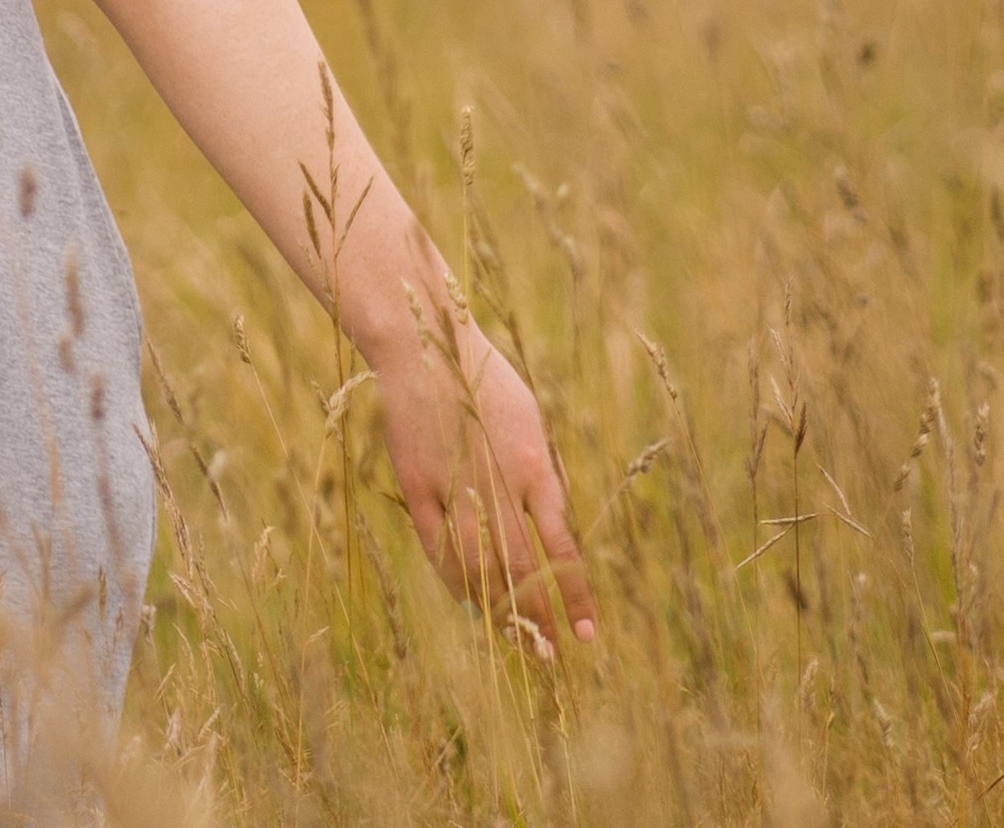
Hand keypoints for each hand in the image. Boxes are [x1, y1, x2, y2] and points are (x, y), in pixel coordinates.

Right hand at [378, 315, 597, 650]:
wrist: (424, 348)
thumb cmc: (484, 383)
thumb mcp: (531, 420)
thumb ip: (544, 474)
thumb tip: (558, 528)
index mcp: (532, 465)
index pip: (561, 547)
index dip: (574, 595)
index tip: (586, 633)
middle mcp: (496, 483)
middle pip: (522, 569)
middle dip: (540, 618)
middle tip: (552, 654)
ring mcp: (453, 488)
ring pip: (479, 568)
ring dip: (500, 611)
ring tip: (516, 642)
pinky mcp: (418, 488)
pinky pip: (439, 550)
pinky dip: (457, 582)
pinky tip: (472, 604)